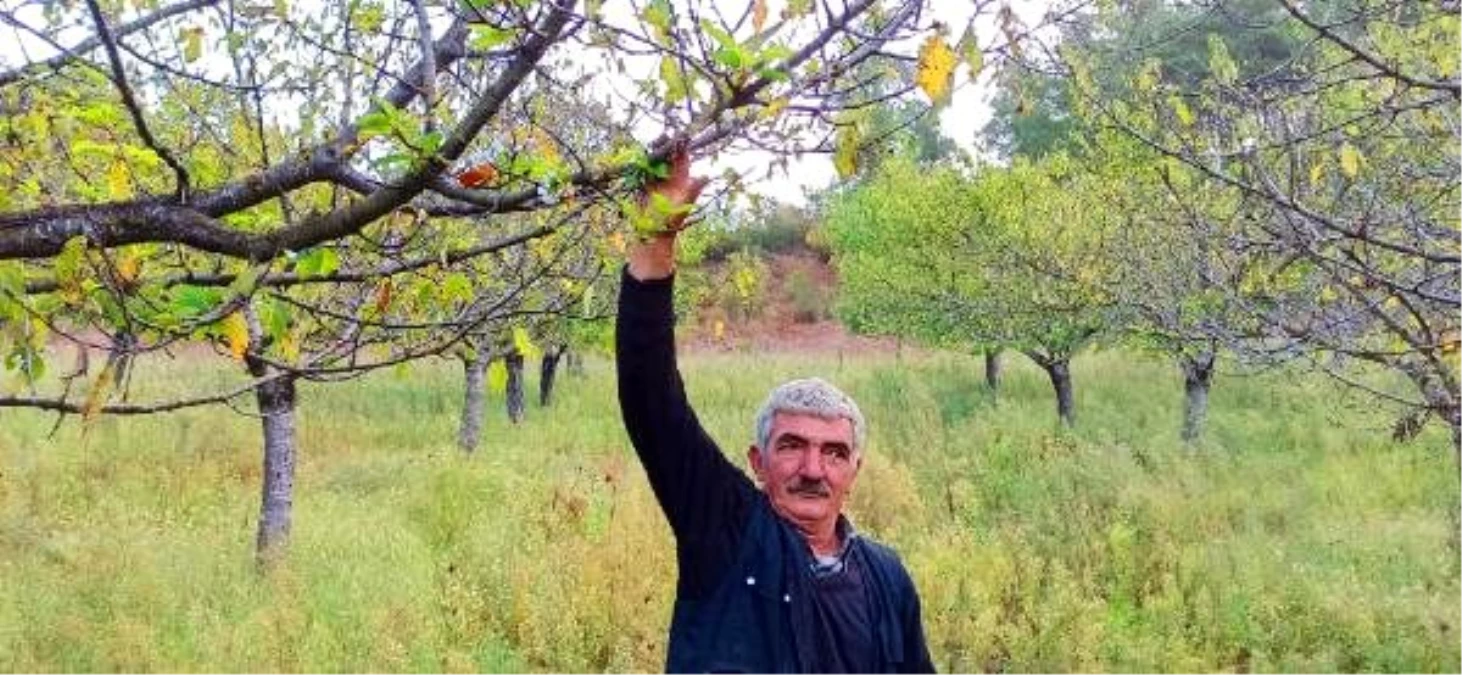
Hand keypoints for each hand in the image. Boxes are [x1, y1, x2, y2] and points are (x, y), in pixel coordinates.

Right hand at [627, 142, 708, 280]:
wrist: (652, 234)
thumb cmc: (670, 222)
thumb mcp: (683, 204)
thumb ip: (693, 189)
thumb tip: (706, 176)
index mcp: (682, 181)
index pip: (683, 159)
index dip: (682, 147)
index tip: (681, 134)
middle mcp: (670, 179)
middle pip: (668, 158)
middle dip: (666, 145)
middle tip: (665, 133)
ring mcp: (657, 182)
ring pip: (656, 162)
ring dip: (655, 152)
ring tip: (654, 140)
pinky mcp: (645, 186)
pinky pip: (644, 171)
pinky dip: (643, 163)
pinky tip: (641, 154)